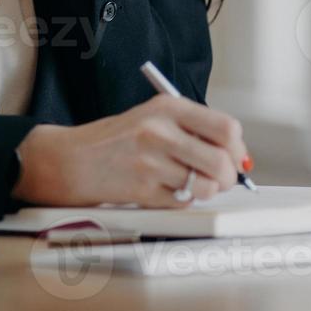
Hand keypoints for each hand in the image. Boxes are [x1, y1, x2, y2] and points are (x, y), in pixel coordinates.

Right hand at [12, 95, 247, 207]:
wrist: (72, 159)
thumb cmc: (117, 139)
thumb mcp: (153, 117)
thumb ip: (193, 129)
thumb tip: (237, 155)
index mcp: (167, 107)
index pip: (225, 128)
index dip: (237, 147)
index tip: (235, 155)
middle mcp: (159, 132)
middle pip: (221, 161)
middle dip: (228, 176)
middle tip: (221, 178)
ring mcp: (150, 163)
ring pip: (206, 186)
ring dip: (207, 191)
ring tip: (194, 184)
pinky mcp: (143, 191)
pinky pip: (183, 202)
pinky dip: (182, 200)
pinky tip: (167, 189)